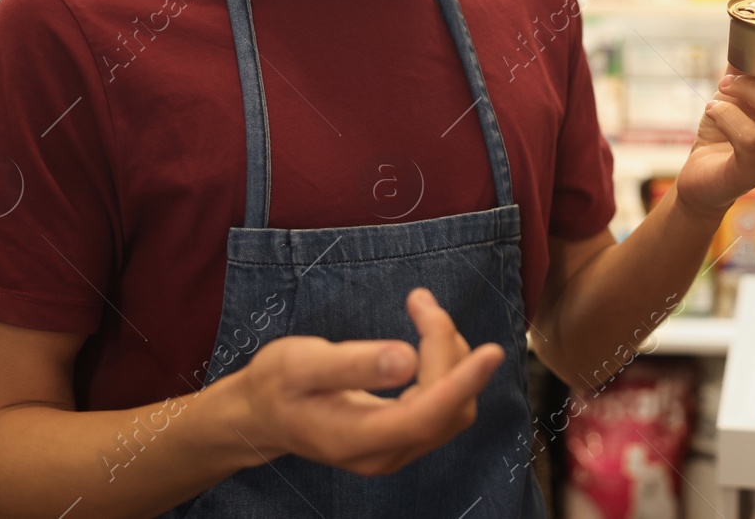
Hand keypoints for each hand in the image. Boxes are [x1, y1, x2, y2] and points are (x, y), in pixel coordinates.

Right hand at [235, 288, 502, 475]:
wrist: (261, 415)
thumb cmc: (276, 384)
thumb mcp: (302, 363)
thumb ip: (354, 363)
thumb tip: (407, 358)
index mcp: (356, 438)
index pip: (426, 416)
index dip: (462, 383)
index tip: (493, 351)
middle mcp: (384, 454)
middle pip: (446, 407)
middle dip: (445, 347)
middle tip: (418, 299)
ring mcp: (396, 451)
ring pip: (453, 408)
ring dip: (450, 356)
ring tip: (421, 311)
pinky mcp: (403, 438)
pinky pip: (444, 407)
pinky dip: (445, 369)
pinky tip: (426, 339)